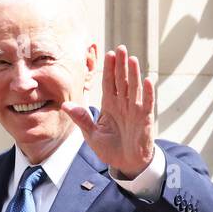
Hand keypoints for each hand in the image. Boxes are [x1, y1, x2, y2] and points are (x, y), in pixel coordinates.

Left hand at [61, 44, 154, 178]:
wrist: (126, 163)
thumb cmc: (109, 148)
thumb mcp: (91, 134)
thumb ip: (81, 118)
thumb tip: (64, 106)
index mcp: (109, 105)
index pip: (108, 83)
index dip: (108, 69)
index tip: (107, 53)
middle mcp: (122, 104)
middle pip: (122, 80)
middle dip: (121, 65)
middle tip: (120, 48)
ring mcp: (134, 110)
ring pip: (134, 88)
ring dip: (133, 74)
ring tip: (132, 58)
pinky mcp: (144, 119)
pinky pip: (147, 103)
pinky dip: (148, 92)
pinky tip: (148, 80)